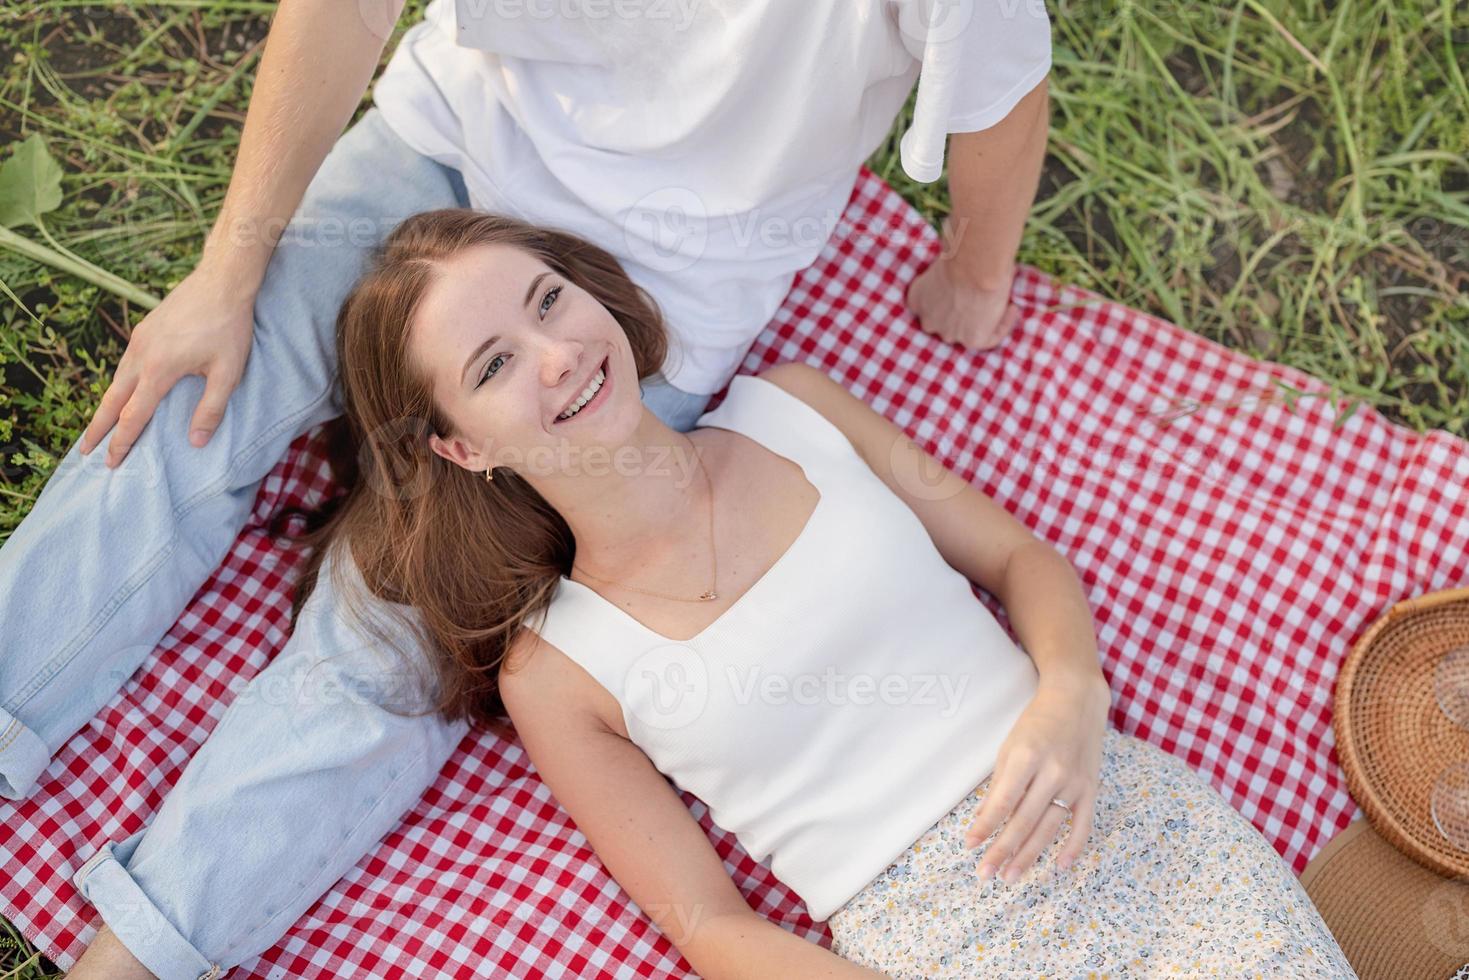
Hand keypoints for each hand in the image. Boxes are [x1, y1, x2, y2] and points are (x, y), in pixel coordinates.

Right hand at [79, 263, 256, 468]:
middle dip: (98, 428)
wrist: (221, 282)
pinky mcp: (145, 330)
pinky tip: (126, 391)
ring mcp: (140, 340)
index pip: (133, 416)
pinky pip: (126, 364)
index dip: (122, 442)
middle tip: (85, 452)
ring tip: (101, 426)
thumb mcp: (228, 373)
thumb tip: (196, 442)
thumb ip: (211, 408)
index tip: (111, 462)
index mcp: (158, 371)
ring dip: (107, 405)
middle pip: (112, 400)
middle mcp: (141, 356)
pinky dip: (120, 384)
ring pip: (117, 380)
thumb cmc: (229, 328)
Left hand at [905, 241, 1021, 349]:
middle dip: (962, 311)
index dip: (947, 297)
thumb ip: (950, 268)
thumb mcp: (947, 258)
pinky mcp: (972, 340)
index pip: (930, 305)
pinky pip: (990, 338)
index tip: (963, 286)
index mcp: (916, 299)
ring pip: (967, 331)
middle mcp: (928, 321)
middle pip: (946, 322)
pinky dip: (1002, 323)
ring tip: (1000, 300)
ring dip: (983, 318)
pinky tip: (1012, 308)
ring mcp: (949, 333)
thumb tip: (963, 260)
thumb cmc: (961, 251)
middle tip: (981, 296)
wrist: (974, 263)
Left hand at [962, 671, 1109, 883]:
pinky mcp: (1091, 788)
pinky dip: (1073, 847)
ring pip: (1049, 828)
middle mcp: (1052, 771)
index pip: (1002, 801)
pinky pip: (1083, 824)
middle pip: (1024, 821)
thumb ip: (999, 785)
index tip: (970, 846)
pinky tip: (1060, 867)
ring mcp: (1075, 782)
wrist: (1077, 700)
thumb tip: (983, 820)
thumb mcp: (1010, 747)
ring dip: (1029, 855)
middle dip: (1002, 850)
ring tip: (1010, 876)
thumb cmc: (1036, 723)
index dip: (985, 827)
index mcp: (1026, 757)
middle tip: (986, 875)